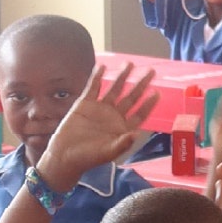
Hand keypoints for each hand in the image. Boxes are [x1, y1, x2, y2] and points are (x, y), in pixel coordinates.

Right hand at [39, 63, 158, 187]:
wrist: (65, 156)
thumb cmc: (88, 158)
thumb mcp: (107, 153)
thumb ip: (122, 144)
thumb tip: (135, 135)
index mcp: (122, 128)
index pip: (140, 113)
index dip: (148, 104)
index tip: (157, 93)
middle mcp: (114, 116)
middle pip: (131, 97)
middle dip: (141, 85)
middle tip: (151, 71)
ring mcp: (100, 109)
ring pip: (114, 89)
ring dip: (122, 77)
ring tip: (130, 65)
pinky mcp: (84, 104)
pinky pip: (92, 88)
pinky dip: (97, 78)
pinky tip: (102, 67)